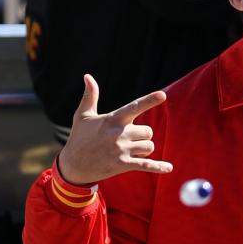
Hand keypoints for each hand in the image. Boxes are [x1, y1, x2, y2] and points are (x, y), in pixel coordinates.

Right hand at [56, 74, 172, 184]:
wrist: (73, 165)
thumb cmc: (79, 138)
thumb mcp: (83, 116)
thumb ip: (90, 96)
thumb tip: (88, 76)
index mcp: (112, 119)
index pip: (134, 107)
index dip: (149, 100)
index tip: (163, 95)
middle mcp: (119, 133)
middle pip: (148, 131)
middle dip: (142, 135)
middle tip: (127, 139)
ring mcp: (121, 150)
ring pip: (149, 146)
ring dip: (143, 149)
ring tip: (129, 150)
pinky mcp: (122, 165)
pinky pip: (146, 164)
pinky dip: (158, 166)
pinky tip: (169, 168)